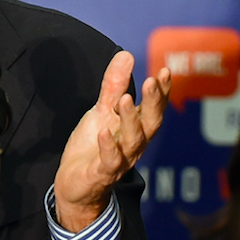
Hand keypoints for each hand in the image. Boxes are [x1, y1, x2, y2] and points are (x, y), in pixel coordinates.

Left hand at [53, 51, 171, 231]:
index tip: (165, 71)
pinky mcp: (102, 173)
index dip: (162, 91)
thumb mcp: (102, 111)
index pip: (154, 108)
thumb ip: (114, 85)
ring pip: (134, 141)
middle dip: (153, 102)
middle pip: (151, 123)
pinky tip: (104, 132)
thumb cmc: (93, 146)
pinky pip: (110, 161)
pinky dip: (109, 147)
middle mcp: (134, 144)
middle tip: (152, 81)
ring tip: (125, 99)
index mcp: (136, 128)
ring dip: (131, 120)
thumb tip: (126, 54)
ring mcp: (120, 160)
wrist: (75, 184)